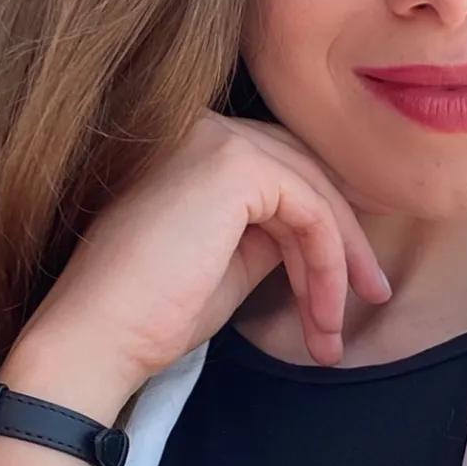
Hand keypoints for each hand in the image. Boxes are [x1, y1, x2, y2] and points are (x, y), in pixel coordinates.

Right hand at [8, 111, 391, 414]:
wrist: (95, 338)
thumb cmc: (150, 314)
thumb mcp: (229, 264)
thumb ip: (271, 233)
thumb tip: (320, 232)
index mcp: (193, 144)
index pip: (280, 170)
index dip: (325, 217)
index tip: (354, 270)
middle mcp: (204, 127)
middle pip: (303, 174)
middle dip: (343, 239)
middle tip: (371, 295)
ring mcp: (217, 138)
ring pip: (313, 192)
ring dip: (337, 262)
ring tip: (339, 327)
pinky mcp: (233, 164)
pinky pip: (310, 208)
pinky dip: (327, 259)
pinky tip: (323, 308)